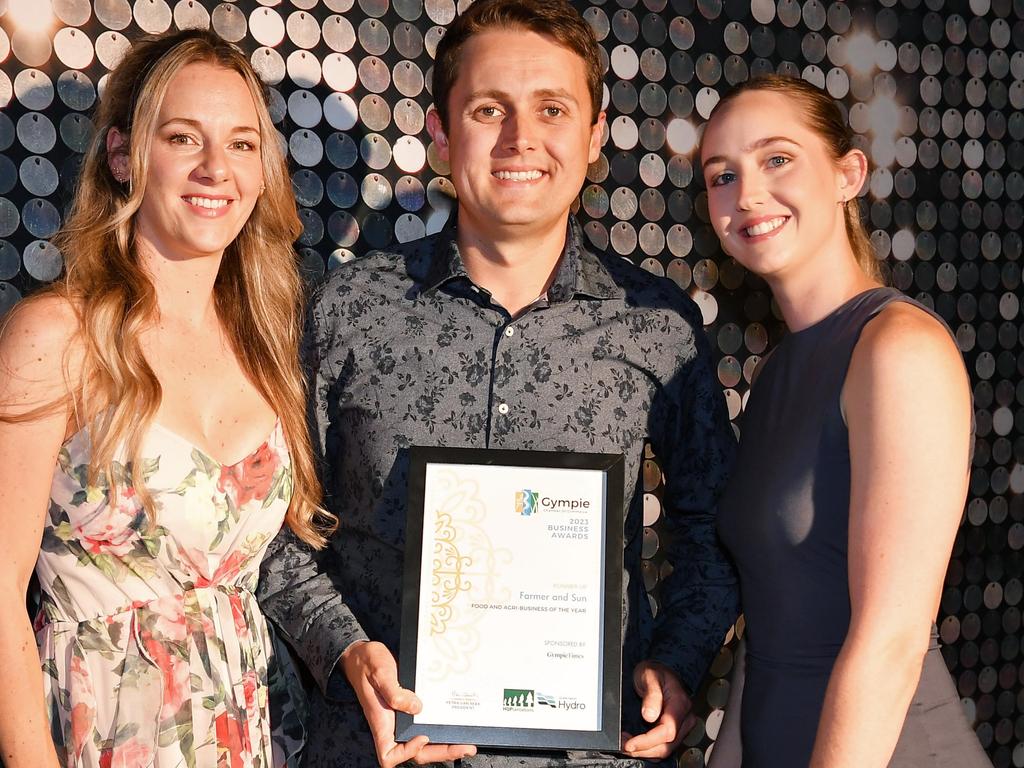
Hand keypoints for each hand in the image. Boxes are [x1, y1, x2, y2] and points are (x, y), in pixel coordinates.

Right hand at [341, 640, 476, 766]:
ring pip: (423, 742)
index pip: (389, 755)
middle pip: (416, 752)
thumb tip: (417, 707)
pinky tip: (454, 722)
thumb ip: (395, 692)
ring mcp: (401, 719)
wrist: (364, 654)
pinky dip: (439, 727)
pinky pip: (424, 724)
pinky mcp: (409, 709)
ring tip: (466, 742)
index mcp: (381, 722)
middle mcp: (392, 725)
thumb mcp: (380, 674)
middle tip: (465, 747)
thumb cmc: (367, 664)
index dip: (407, 753)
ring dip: (444, 744)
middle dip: (440, 752)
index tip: (422, 737)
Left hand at [621, 660, 696, 759]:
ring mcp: (681, 726)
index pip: (667, 731)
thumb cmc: (656, 672)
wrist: (661, 671)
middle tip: (623, 744)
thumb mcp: (650, 676)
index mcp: (680, 704)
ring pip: (665, 750)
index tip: (630, 744)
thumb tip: (649, 716)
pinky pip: (663, 747)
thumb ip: (652, 695)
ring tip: (625, 744)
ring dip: (644, 752)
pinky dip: (648, 750)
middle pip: (666, 745)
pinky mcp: (674, 731)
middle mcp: (685, 718)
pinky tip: (635, 745)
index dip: (648, 741)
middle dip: (642, 749)